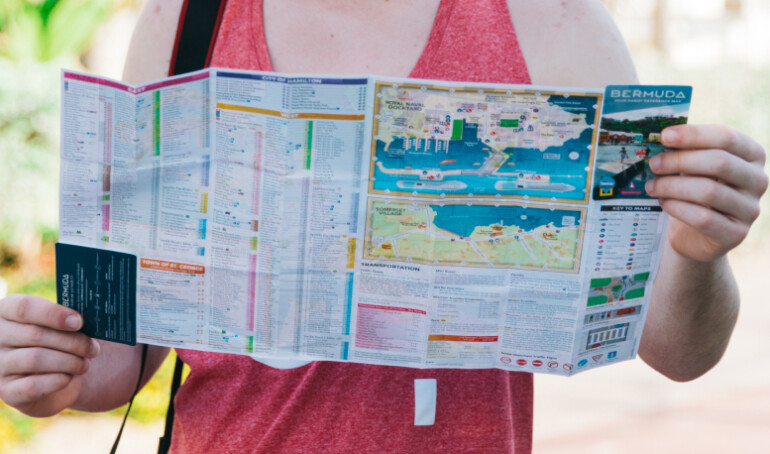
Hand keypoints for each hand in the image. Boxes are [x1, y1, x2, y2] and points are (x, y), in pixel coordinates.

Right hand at [0, 294, 99, 416]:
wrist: (54, 380)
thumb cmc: (60, 343)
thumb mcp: (61, 326)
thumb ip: (67, 318)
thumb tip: (85, 318)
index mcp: (6, 311)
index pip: (24, 307)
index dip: (54, 314)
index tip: (79, 322)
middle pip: (35, 334)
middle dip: (72, 341)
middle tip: (93, 348)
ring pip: (35, 358)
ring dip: (69, 361)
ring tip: (85, 363)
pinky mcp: (6, 391)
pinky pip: (32, 385)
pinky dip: (58, 380)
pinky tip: (70, 377)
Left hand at [646, 124, 768, 261]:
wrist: (697, 234)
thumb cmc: (695, 190)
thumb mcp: (695, 167)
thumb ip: (686, 151)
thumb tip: (661, 138)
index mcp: (752, 155)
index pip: (727, 137)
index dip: (694, 135)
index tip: (664, 136)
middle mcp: (758, 180)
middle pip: (719, 162)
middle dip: (680, 160)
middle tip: (654, 163)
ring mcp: (750, 209)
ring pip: (709, 191)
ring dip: (673, 186)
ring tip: (651, 186)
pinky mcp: (736, 234)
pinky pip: (703, 218)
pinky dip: (677, 208)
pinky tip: (663, 202)